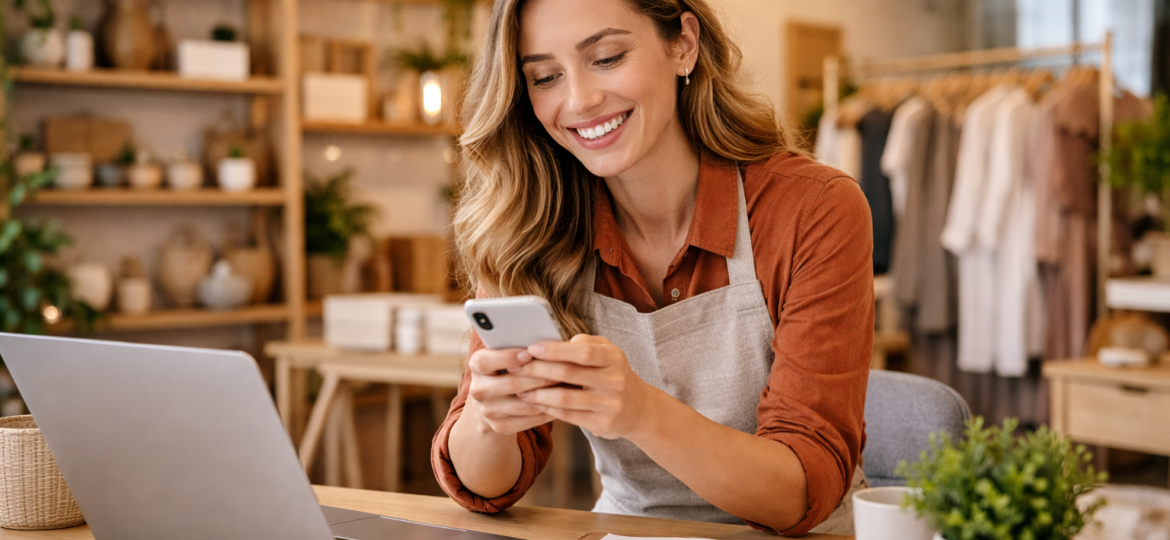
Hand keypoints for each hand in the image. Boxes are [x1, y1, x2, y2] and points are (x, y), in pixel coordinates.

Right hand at [465, 347, 557, 435]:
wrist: (494, 400)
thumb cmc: (508, 367)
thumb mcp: (507, 353)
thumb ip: (520, 345)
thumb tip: (547, 340)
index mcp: (477, 365)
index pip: (486, 361)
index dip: (507, 357)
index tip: (530, 352)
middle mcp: (478, 389)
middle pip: (511, 384)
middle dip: (540, 376)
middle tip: (564, 370)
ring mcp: (488, 411)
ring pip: (524, 404)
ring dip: (549, 395)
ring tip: (568, 386)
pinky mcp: (499, 427)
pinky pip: (529, 420)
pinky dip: (547, 411)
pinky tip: (562, 403)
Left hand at [512, 335, 657, 439]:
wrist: (639, 409)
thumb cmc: (614, 374)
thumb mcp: (608, 353)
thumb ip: (586, 343)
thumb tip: (555, 341)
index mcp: (614, 358)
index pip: (582, 351)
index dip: (554, 350)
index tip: (531, 348)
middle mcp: (614, 381)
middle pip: (568, 374)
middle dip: (537, 370)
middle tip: (514, 367)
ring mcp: (609, 405)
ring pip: (564, 398)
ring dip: (537, 393)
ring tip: (518, 388)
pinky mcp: (601, 424)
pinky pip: (567, 416)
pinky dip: (547, 408)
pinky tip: (534, 402)